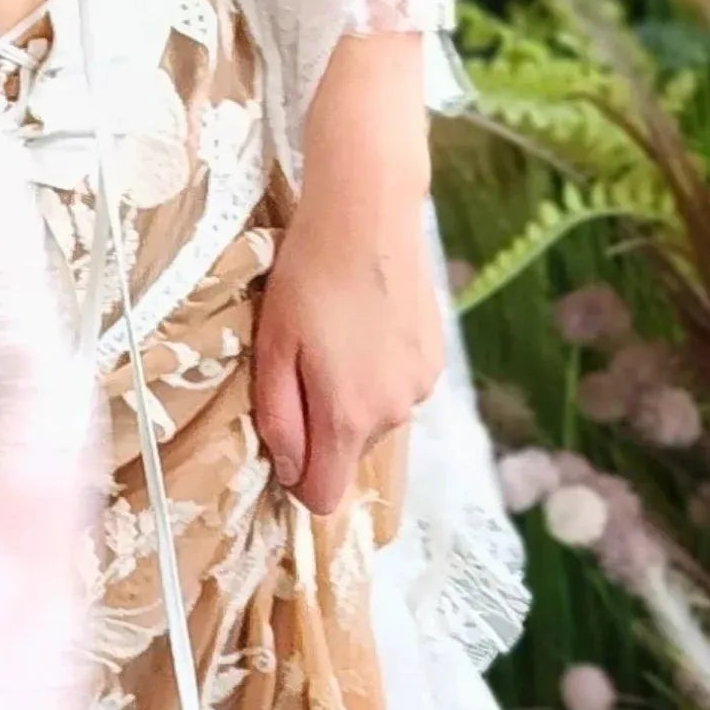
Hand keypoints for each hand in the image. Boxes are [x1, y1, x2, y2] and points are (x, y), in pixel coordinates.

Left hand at [252, 35, 441, 517]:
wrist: (367, 213)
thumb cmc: (307, 277)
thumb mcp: (273, 348)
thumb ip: (280, 420)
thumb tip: (291, 473)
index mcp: (349, 417)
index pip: (325, 495)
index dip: (298, 481)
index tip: (282, 444)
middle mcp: (395, 412)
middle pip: (347, 453)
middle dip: (321, 427)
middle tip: (298, 364)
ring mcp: (422, 385)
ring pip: (374, 419)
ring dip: (350, 397)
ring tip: (332, 339)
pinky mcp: (435, 358)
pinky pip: (397, 388)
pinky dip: (376, 373)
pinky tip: (362, 326)